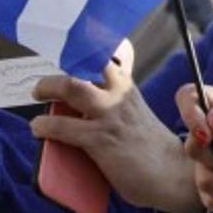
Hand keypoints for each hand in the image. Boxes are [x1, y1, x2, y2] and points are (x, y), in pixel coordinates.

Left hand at [30, 42, 200, 212]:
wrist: (174, 175)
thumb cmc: (150, 149)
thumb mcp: (136, 115)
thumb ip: (117, 102)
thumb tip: (85, 102)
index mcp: (129, 88)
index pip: (115, 54)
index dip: (95, 43)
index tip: (76, 38)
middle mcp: (121, 94)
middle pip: (91, 60)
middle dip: (65, 59)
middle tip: (49, 75)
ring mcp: (111, 116)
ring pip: (72, 86)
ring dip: (49, 86)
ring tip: (38, 93)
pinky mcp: (101, 140)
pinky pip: (62, 127)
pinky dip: (44, 125)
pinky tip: (38, 128)